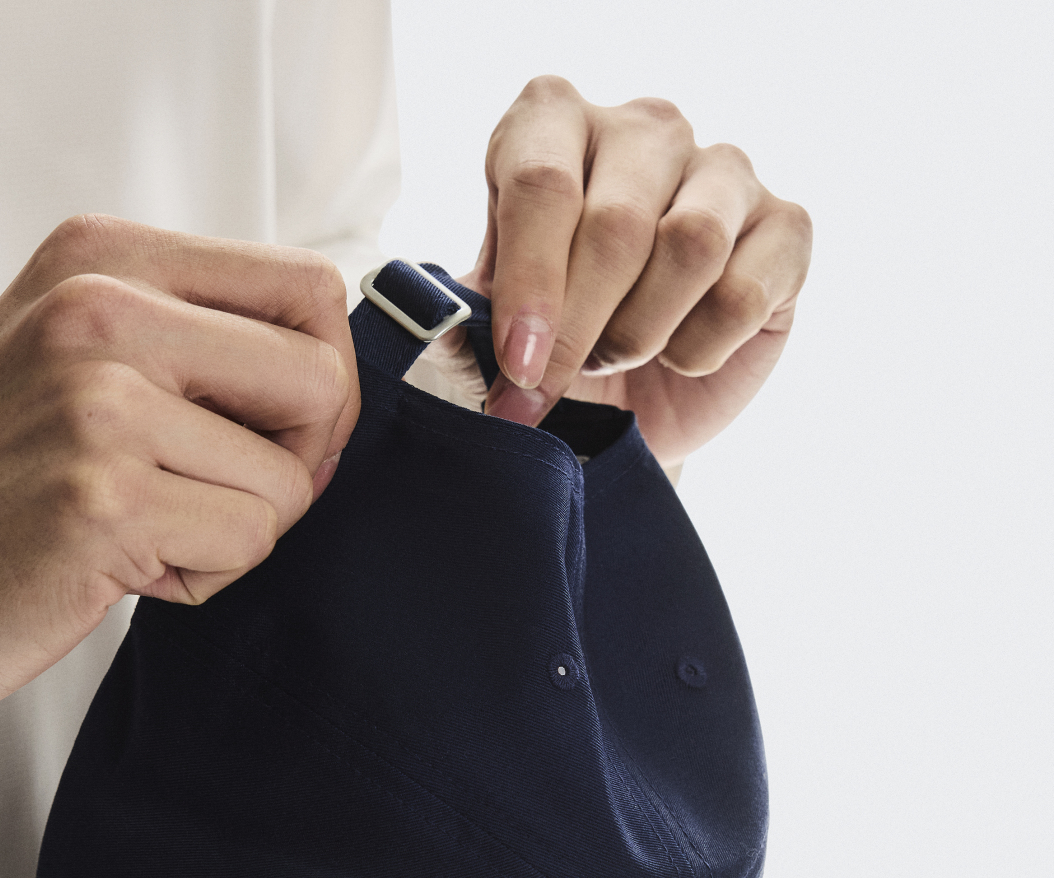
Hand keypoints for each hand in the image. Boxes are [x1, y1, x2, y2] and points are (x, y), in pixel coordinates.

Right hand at [0, 216, 356, 749]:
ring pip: (288, 482)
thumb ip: (183, 338)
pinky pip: (244, 543)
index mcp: (101, 258)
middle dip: (298, 463)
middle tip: (217, 499)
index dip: (321, 378)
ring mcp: (100, 403)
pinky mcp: (105, 498)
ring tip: (137, 534)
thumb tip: (331, 379)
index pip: (306, 288)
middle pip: (322, 380)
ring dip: (231, 533)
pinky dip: (199, 579)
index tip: (271, 435)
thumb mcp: (65, 358)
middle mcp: (102, 309)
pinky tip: (122, 571)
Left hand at [467, 78, 810, 465]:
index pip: (541, 182)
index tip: (517, 367)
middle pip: (615, 225)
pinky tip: (683, 354)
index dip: (530, 287)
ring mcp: (722, 169)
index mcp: (553, 124)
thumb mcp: (490, 333)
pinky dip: (703, 348)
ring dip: (642, 333)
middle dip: (579, 331)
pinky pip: (744, 292)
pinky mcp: (784, 226)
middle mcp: (643, 129)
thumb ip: (464, 320)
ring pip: (690, 248)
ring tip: (619, 358)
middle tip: (557, 385)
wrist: (629, 406)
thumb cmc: (551, 350)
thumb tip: (440, 325)